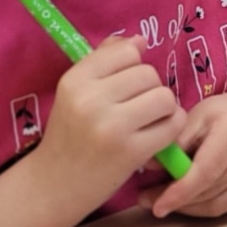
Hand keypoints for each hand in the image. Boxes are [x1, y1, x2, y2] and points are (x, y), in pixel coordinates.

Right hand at [0, 35, 186, 226]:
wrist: (54, 186)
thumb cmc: (69, 136)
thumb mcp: (75, 94)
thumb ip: (103, 62)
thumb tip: (140, 40)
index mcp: (74, 81)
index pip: (126, 51)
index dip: (133, 66)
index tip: (125, 85)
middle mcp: (90, 100)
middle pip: (149, 74)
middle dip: (150, 89)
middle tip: (138, 109)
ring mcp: (111, 126)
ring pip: (164, 96)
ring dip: (164, 109)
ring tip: (148, 122)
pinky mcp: (131, 152)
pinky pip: (172, 124)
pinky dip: (171, 128)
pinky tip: (156, 137)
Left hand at [140, 92, 226, 218]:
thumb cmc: (215, 117)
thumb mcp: (192, 118)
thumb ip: (173, 142)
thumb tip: (151, 165)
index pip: (208, 170)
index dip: (180, 191)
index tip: (156, 204)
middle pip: (211, 190)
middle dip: (178, 200)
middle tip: (150, 201)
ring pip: (217, 204)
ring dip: (187, 207)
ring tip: (164, 199)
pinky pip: (225, 208)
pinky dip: (201, 208)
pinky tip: (186, 199)